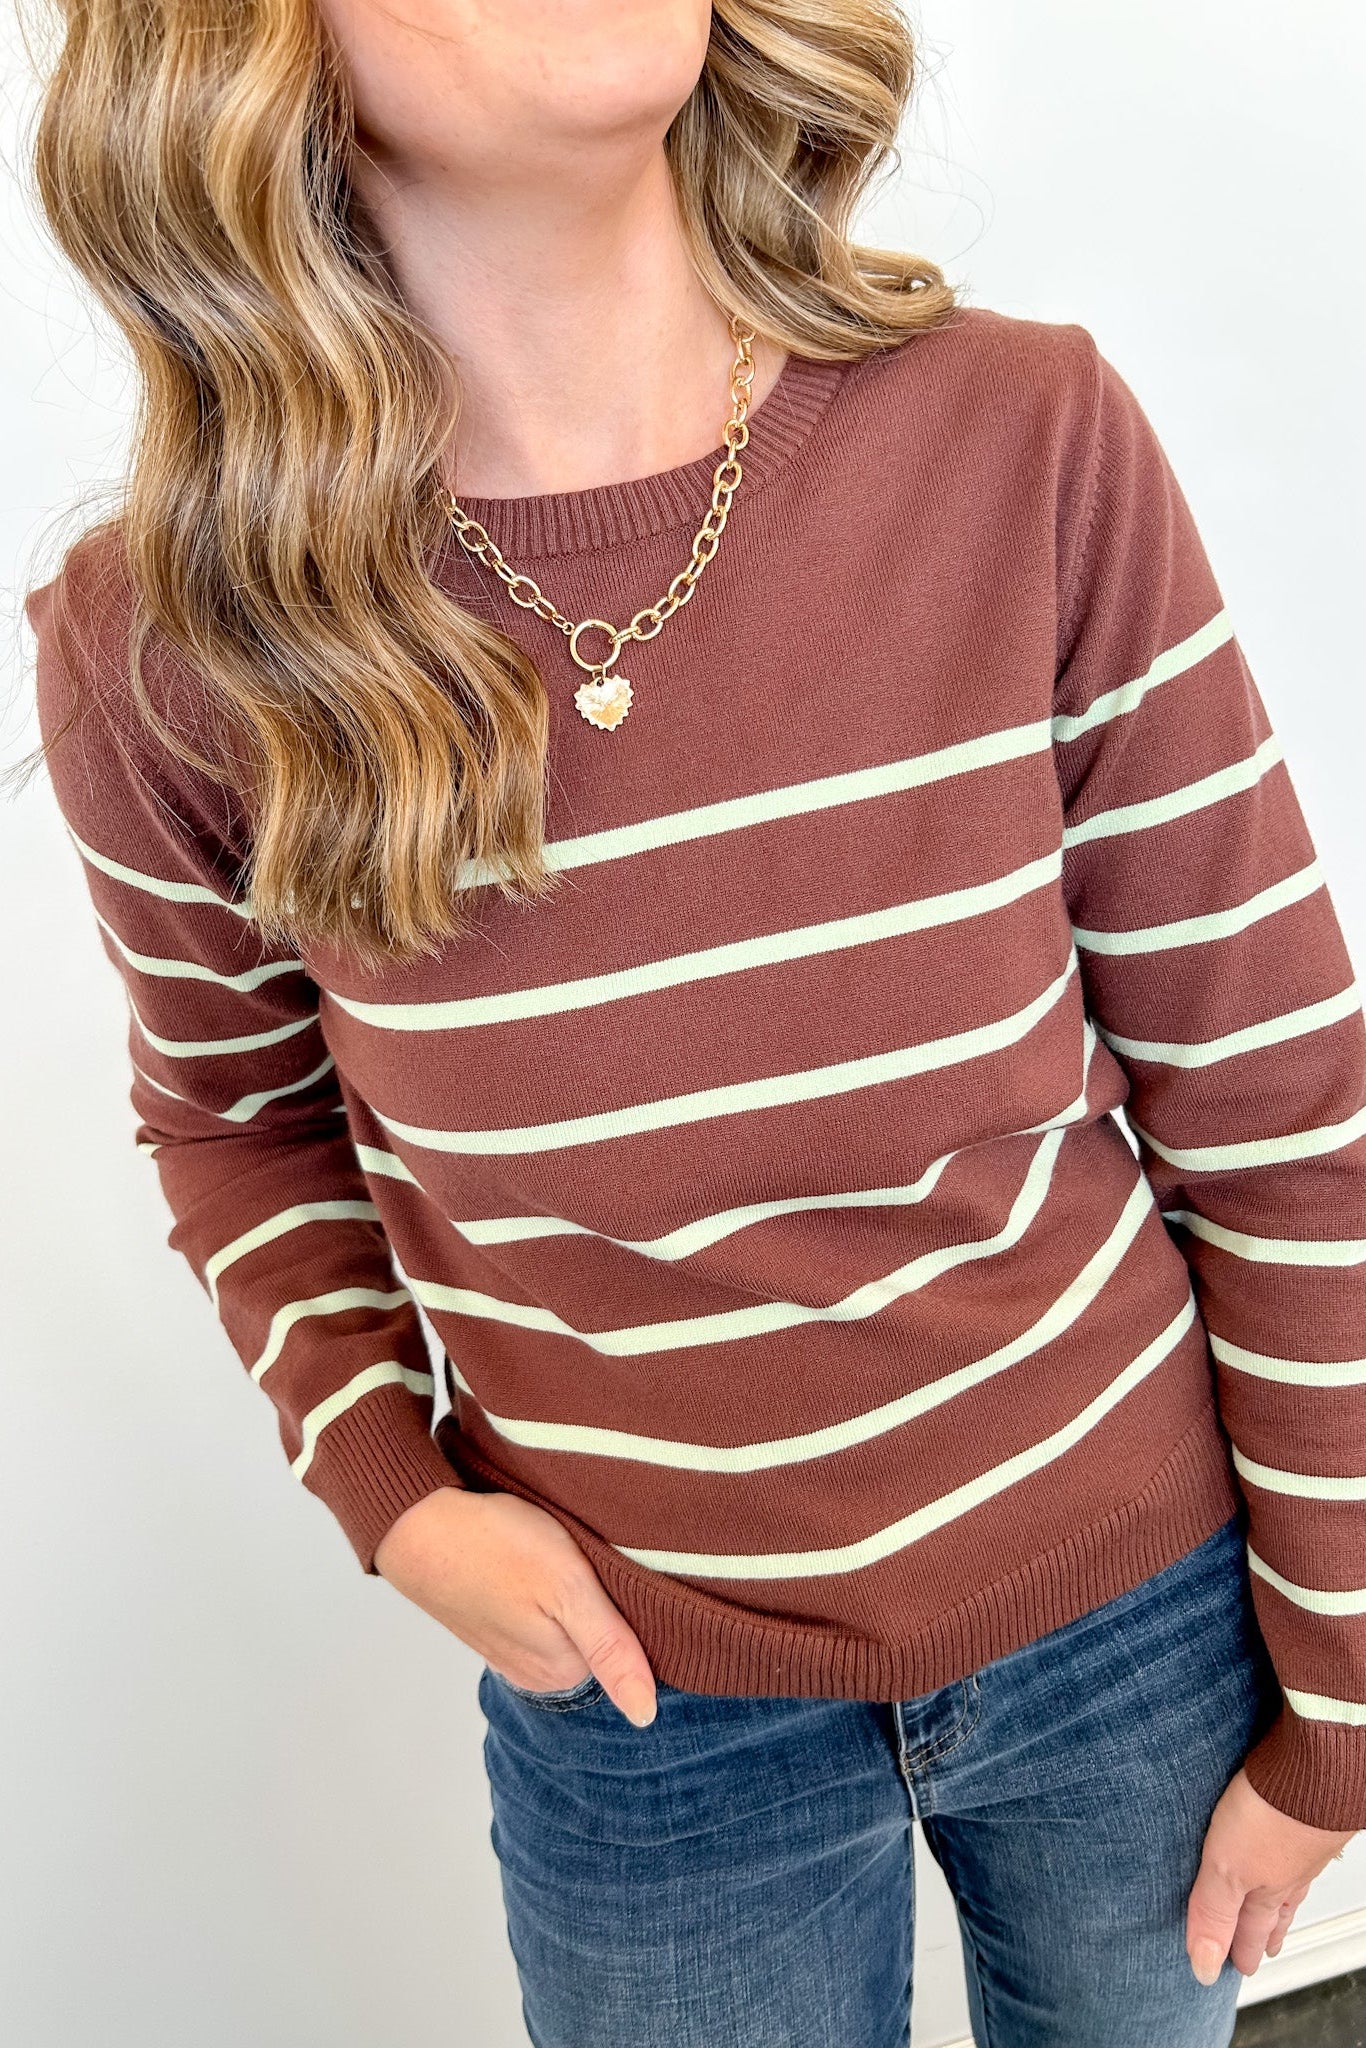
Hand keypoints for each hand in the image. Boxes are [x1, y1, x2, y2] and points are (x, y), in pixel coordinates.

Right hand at [373, 1486, 657, 1726]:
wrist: (415, 1522)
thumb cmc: (494, 1544)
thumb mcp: (568, 1586)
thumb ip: (610, 1648)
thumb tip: (646, 1715)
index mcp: (562, 1671)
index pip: (628, 1644)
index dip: (629, 1601)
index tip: (606, 1569)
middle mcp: (536, 1673)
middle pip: (595, 1637)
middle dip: (599, 1600)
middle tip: (577, 1556)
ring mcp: (509, 1651)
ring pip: (564, 1624)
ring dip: (567, 1593)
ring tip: (549, 1556)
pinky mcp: (490, 1625)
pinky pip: (534, 1614)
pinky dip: (538, 1590)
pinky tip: (526, 1564)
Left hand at [1185, 1766, 1354, 1983]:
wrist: (1317, 1763)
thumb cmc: (1276, 1813)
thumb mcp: (1227, 1868)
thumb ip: (1214, 1912)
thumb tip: (1203, 1966)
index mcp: (1266, 1890)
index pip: (1248, 1930)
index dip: (1239, 1950)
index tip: (1234, 1967)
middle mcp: (1288, 1873)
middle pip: (1273, 1911)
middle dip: (1263, 1932)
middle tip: (1262, 1950)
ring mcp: (1302, 1845)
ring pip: (1290, 1883)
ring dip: (1280, 1901)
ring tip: (1276, 1911)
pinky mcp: (1309, 1814)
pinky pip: (1299, 1850)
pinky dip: (1293, 1861)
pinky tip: (1290, 1848)